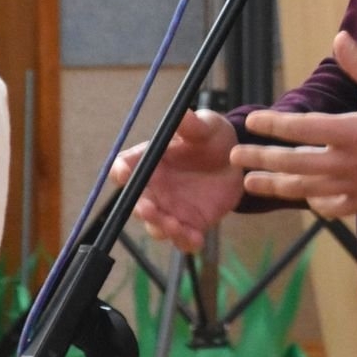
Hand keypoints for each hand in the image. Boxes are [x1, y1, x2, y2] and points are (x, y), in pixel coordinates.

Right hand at [111, 109, 242, 252]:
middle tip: (149, 209)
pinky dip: (186, 242)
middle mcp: (155, 188)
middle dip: (141, 209)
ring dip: (162, 228)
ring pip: (157, 226)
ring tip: (175, 225)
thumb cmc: (212, 137)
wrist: (235, 159)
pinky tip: (197, 240)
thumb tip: (182, 114)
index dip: (121, 171)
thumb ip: (192, 125)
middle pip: (137, 203)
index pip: (125, 167)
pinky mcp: (190, 223)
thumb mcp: (205, 126)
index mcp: (151, 161)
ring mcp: (171, 208)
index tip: (123, 173)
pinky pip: (183, 239)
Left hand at [233, 31, 356, 217]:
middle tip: (236, 157)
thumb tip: (339, 38)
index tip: (252, 122)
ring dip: (277, 185)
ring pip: (307, 190)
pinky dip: (315, 203)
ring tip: (252, 183)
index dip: (273, 126)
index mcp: (353, 132)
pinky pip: (333, 207)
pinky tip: (304, 197)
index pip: (302, 129)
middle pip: (294, 163)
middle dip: (261, 160)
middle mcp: (350, 163)